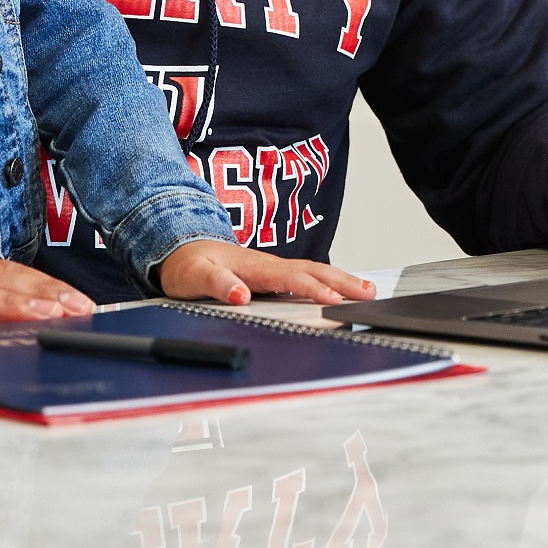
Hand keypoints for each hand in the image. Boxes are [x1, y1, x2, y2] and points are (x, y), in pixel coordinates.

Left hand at [155, 239, 377, 305]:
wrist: (178, 247)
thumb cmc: (187, 264)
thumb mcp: (194, 277)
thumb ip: (217, 284)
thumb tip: (241, 295)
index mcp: (254, 267)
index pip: (291, 278)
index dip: (314, 289)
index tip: (335, 300)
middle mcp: (268, 265)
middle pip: (313, 270)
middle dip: (343, 280)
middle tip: (369, 293)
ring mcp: (272, 268)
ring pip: (313, 271)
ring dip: (341, 279)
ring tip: (366, 290)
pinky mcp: (271, 274)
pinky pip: (305, 276)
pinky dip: (327, 280)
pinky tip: (338, 289)